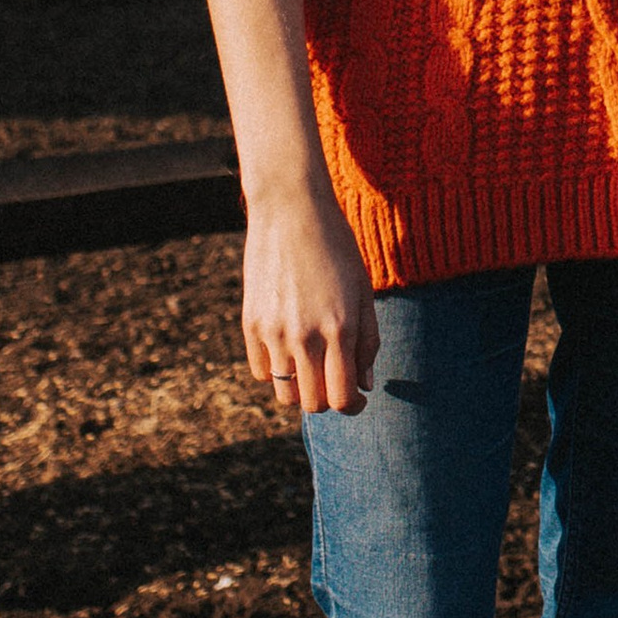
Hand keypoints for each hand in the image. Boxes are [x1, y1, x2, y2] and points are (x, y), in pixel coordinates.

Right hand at [242, 183, 379, 414]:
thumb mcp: (363, 289)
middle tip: (336, 381)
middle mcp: (305, 336)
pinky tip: (290, 346)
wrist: (291, 211)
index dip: (352, 406)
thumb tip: (363, 385)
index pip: (341, 397)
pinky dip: (276, 369)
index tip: (356, 399)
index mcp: (340, 327)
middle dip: (327, 398)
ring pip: (284, 393)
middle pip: (312, 403)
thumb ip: (367, 340)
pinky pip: (261, 371)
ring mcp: (273, 332)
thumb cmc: (337, 248)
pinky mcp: (250, 325)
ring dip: (301, 387)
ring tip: (314, 363)